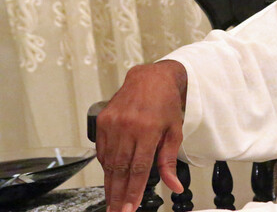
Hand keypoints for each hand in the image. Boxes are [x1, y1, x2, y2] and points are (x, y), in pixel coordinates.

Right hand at [96, 60, 186, 211]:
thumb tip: (174, 186)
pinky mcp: (101, 121)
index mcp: (147, 130)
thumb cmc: (166, 104)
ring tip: (113, 200)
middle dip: (117, 194)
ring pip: (108, 162)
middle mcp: (126, 127)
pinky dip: (106, 166)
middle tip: (117, 211)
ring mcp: (111, 123)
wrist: (150, 78)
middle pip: (119, 170)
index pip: (138, 169)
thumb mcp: (175, 131)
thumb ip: (169, 160)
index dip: (133, 192)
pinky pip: (102, 150)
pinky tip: (110, 177)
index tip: (129, 208)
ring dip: (110, 184)